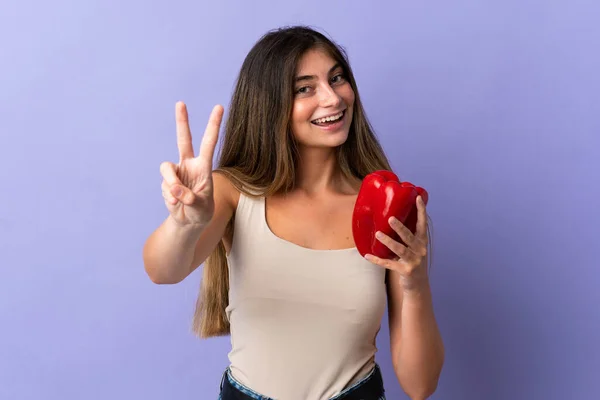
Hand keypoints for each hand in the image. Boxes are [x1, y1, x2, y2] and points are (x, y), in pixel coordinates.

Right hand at [160, 101, 223, 226]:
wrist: (188, 222)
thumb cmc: (201, 212)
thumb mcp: (200, 207)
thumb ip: (189, 198)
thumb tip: (175, 190)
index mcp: (203, 167)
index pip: (209, 143)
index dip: (214, 125)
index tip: (219, 107)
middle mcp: (189, 165)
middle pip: (183, 139)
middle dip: (182, 121)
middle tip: (180, 103)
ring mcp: (176, 173)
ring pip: (166, 169)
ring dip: (171, 184)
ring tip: (179, 200)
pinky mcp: (166, 182)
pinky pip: (164, 186)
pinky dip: (170, 198)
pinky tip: (176, 205)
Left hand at [365, 195, 429, 291]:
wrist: (418, 285)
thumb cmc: (413, 261)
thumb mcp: (415, 248)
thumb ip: (408, 235)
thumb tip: (392, 216)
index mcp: (422, 242)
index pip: (423, 224)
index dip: (421, 211)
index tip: (418, 198)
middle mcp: (420, 250)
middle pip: (410, 236)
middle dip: (400, 227)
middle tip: (390, 218)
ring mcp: (413, 261)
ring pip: (400, 250)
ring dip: (388, 242)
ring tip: (378, 233)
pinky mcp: (405, 271)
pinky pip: (389, 264)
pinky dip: (377, 260)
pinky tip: (367, 255)